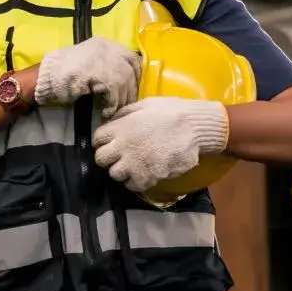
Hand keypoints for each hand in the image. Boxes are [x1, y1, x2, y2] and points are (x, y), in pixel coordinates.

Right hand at [34, 37, 140, 116]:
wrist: (46, 76)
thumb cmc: (64, 72)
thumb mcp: (88, 59)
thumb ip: (105, 63)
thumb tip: (124, 77)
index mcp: (104, 43)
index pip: (131, 56)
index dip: (136, 73)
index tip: (133, 87)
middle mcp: (106, 48)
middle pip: (130, 70)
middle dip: (131, 89)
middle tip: (127, 103)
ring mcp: (103, 60)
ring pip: (124, 82)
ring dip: (122, 100)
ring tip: (115, 110)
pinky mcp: (98, 74)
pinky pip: (114, 92)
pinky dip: (112, 104)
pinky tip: (106, 111)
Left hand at [92, 97, 229, 192]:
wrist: (194, 127)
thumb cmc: (171, 112)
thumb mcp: (145, 105)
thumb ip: (125, 114)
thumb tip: (112, 121)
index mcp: (121, 127)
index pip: (97, 139)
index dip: (103, 141)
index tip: (111, 142)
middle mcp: (122, 147)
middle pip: (101, 159)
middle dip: (108, 158)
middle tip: (121, 155)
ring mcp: (133, 164)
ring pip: (114, 174)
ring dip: (122, 171)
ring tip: (134, 165)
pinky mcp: (146, 178)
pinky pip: (131, 185)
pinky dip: (135, 181)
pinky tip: (144, 172)